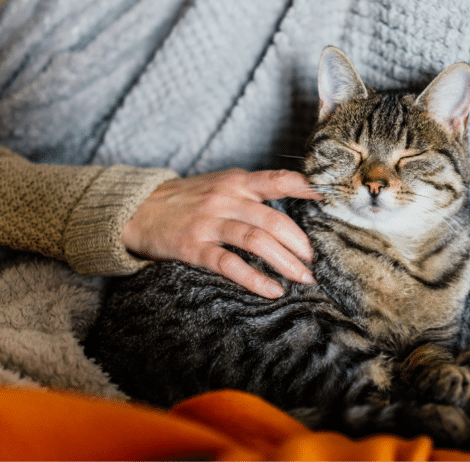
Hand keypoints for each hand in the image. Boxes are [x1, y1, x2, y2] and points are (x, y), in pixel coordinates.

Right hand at [122, 169, 321, 298]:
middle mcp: (226, 199)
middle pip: (274, 220)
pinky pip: (229, 265)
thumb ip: (252, 192)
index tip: (331, 200)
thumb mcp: (221, 184)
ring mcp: (209, 223)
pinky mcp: (193, 247)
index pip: (279, 180)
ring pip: (256, 241)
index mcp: (237, 182)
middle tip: (315, 262)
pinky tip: (272, 290)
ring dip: (285, 262)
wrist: (138, 208)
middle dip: (300, 244)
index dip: (307, 188)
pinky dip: (254, 279)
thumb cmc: (188, 199)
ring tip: (303, 278)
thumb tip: (295, 202)